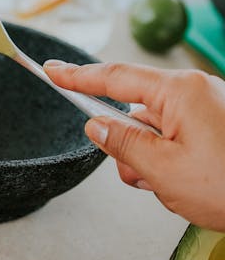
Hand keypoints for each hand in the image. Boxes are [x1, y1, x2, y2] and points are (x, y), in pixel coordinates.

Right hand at [44, 60, 224, 230]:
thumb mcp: (163, 170)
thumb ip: (122, 144)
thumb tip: (96, 126)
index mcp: (179, 92)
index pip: (114, 78)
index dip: (77, 76)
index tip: (52, 71)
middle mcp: (195, 93)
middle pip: (135, 113)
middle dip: (131, 150)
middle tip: (146, 178)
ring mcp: (208, 110)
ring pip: (154, 134)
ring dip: (154, 165)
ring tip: (179, 188)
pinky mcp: (216, 127)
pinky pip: (176, 141)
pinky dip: (173, 166)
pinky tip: (191, 187)